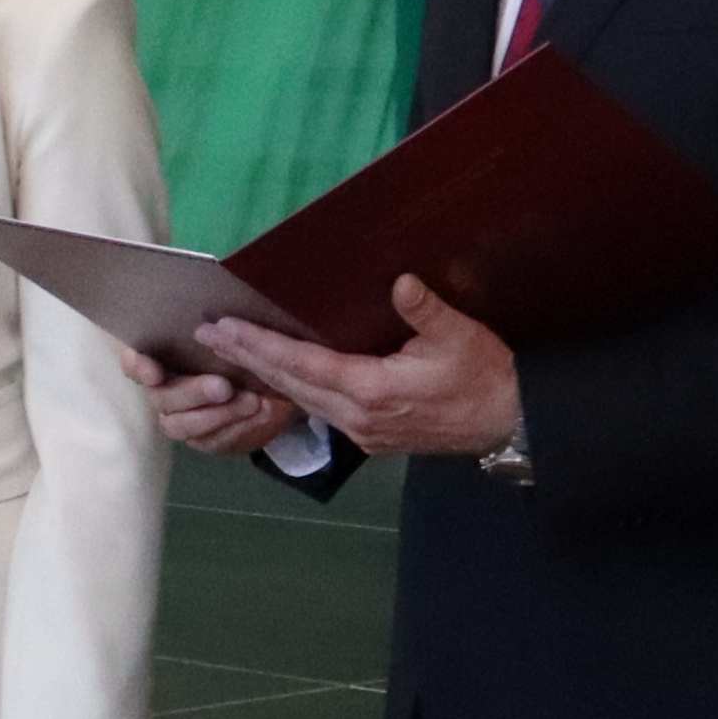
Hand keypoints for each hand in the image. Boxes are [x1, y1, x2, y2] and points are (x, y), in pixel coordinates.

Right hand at [120, 335, 304, 460]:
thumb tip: (221, 324)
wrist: (266, 381)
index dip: (138, 367)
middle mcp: (161, 390)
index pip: (134, 363)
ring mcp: (179, 418)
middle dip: (193, 392)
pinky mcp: (202, 439)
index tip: (154, 372)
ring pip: (182, 425)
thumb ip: (219, 330)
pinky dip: (239, 427)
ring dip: (218, 415)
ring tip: (252, 401)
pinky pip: (213, 440)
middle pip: (162, 397)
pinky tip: (263, 412)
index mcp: (159, 357)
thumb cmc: (240, 346)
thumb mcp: (232, 333)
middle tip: (224, 387)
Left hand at [214, 278, 523, 461]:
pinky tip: (277, 376)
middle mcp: (358, 417)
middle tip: (209, 335)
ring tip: (231, 351)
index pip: (303, 364)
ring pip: (301, 400)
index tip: (226, 329)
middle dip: (247, 358)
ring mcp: (362, 432)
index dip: (261, 345)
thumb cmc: (485, 377)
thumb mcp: (461, 336)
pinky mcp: (371, 436)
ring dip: (265, 375)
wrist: (508, 424)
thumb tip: (400, 282)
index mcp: (373, 390)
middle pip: (290, 384)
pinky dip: (292, 390)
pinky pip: (320, 411)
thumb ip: (426, 310)